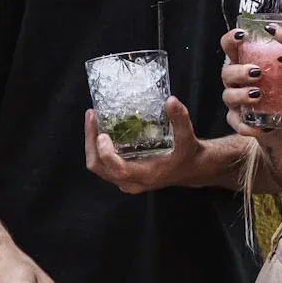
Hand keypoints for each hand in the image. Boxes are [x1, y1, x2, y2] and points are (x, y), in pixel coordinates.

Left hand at [85, 98, 243, 192]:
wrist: (190, 168)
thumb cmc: (188, 155)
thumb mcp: (187, 137)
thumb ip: (180, 120)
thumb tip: (171, 100)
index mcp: (146, 175)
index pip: (119, 170)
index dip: (107, 154)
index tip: (102, 134)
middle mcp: (131, 181)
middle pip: (100, 167)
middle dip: (91, 143)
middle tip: (92, 116)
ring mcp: (124, 179)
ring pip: (98, 166)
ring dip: (91, 143)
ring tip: (92, 117)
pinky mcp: (122, 173)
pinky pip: (102, 163)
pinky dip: (97, 146)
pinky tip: (100, 126)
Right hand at [220, 26, 263, 136]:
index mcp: (244, 63)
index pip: (230, 47)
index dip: (231, 39)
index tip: (242, 35)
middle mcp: (235, 81)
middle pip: (227, 72)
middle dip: (240, 71)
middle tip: (257, 72)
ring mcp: (235, 101)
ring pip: (228, 95)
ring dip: (241, 94)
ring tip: (258, 94)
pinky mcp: (239, 121)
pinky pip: (236, 123)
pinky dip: (246, 126)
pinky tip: (260, 127)